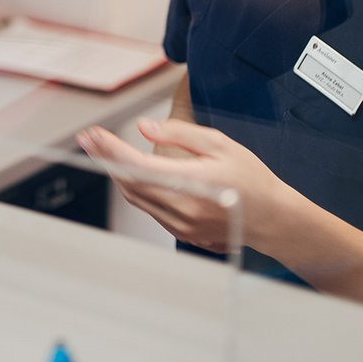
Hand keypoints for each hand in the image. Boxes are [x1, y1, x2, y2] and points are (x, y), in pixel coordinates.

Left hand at [77, 118, 295, 253]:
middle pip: (129, 183)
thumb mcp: (220, 144)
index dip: (110, 149)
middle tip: (89, 138)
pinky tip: (129, 173)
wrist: (273, 219)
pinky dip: (135, 189)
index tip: (93, 134)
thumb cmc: (252, 179)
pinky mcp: (182, 233)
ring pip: (135, 198)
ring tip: (102, 151)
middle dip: (105, 158)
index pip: (136, 166)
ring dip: (116, 173)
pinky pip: (149, 209)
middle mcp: (181, 210)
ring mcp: (180, 226)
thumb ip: (178, 134)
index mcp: (191, 185)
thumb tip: (143, 129)